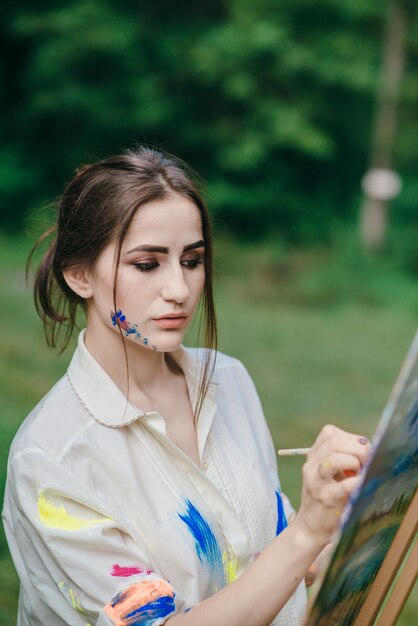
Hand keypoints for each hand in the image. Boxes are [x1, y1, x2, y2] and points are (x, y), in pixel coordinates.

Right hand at [293, 424, 370, 549]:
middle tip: (367, 462)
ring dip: (354, 462)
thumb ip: (341, 458)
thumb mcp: (326, 473)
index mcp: (313, 456)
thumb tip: (367, 449)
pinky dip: (358, 482)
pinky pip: (345, 485)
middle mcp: (312, 466)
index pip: (329, 433)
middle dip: (357, 448)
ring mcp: (317, 482)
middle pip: (334, 441)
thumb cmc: (325, 497)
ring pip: (334, 458)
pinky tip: (361, 485)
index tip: (361, 451)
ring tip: (360, 473)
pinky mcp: (326, 499)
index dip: (350, 438)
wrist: (310, 527)